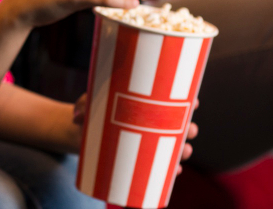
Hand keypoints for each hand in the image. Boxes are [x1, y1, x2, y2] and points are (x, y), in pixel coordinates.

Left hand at [73, 94, 198, 172]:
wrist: (81, 133)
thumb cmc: (90, 111)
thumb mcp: (87, 103)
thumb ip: (82, 105)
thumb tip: (77, 117)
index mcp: (146, 105)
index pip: (173, 101)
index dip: (189, 100)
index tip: (195, 101)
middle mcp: (153, 123)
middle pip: (180, 125)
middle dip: (190, 128)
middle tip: (190, 129)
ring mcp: (148, 142)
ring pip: (175, 147)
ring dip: (184, 151)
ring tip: (185, 152)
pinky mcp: (140, 159)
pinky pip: (160, 167)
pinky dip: (169, 171)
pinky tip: (175, 172)